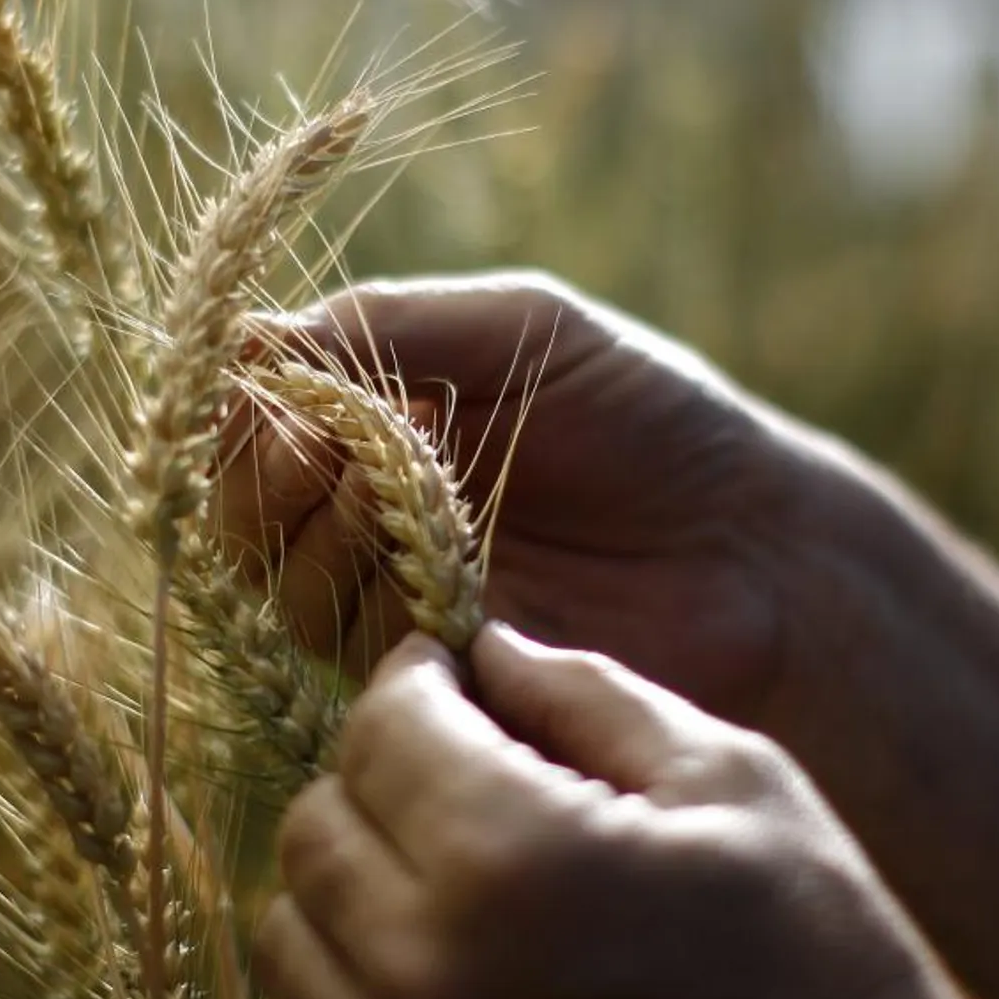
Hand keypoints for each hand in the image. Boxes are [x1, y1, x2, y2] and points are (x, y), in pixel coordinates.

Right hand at [215, 271, 833, 720]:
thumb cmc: (650, 416)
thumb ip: (386, 324)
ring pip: (287, 583)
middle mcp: (364, 516)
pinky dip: (375, 596)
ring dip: (327, 534)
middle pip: (245, 515)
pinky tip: (440, 560)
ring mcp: (392, 599)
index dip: (244, 412)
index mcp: (376, 423)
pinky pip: (352, 644)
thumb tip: (242, 335)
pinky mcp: (428, 674)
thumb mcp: (521, 327)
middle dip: (268, 478)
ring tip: (410, 494)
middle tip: (326, 449)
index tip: (273, 391)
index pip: (253, 423)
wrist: (755, 547)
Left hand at [252, 624, 982, 998]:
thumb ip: (584, 696)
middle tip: (456, 772)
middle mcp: (425, 969)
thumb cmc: (812, 954)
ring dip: (351, 879)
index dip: (416, 680)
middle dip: (379, 777)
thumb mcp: (727, 784)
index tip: (451, 674)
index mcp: (512, 860)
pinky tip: (444, 958)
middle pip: (316, 825)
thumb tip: (484, 645)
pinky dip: (351, 974)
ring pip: (289, 925)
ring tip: (451, 871)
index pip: (384, 725)